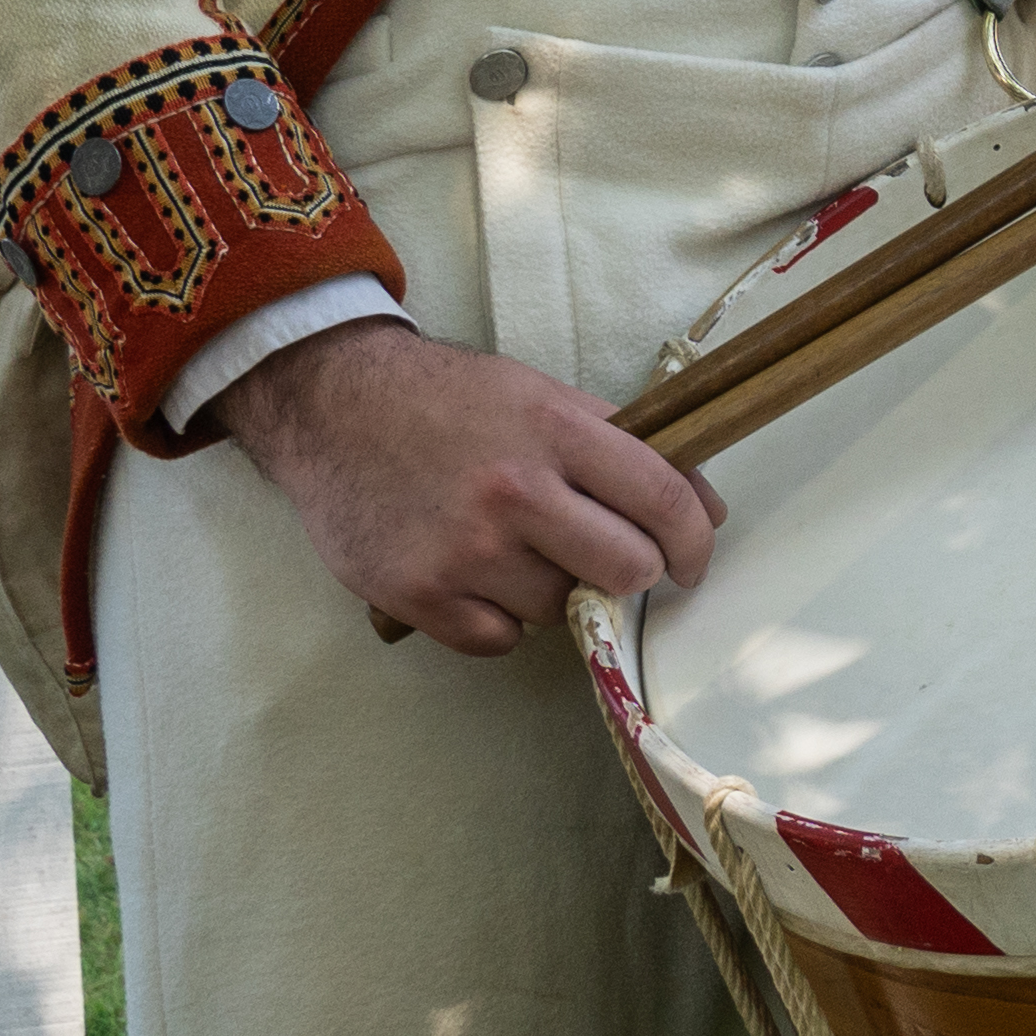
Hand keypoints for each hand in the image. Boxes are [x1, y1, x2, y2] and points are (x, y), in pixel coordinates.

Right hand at [225, 317, 722, 655]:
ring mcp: (464, 548)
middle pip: (626, 570)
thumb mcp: (539, 396)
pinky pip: (498, 640)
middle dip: (630, 574)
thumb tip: (704, 510)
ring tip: (511, 548)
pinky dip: (496, 620)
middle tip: (608, 562)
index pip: (663, 500)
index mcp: (555, 430)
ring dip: (550, 590)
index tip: (692, 561)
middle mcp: (515, 490)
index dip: (695, 542)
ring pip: (560, 610)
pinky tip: (471, 576)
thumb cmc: (447, 401)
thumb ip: (620, 447)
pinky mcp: (419, 593)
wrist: (331, 406)